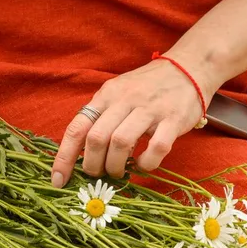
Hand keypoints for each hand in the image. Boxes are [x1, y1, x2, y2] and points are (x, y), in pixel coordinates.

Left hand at [50, 56, 216, 187]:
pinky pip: (156, 147)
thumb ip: (101, 117)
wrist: (189, 67)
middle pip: (97, 138)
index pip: (77, 127)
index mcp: (107, 95)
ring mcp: (150, 109)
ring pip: (121, 143)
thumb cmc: (148, 87)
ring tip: (119, 172)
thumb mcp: (118, 93)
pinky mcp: (174, 119)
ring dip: (116, 166)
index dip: (64, 157)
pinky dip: (146, 163)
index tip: (58, 180)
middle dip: (92, 165)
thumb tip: (79, 153)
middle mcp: (125, 100)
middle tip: (99, 174)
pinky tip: (144, 164)